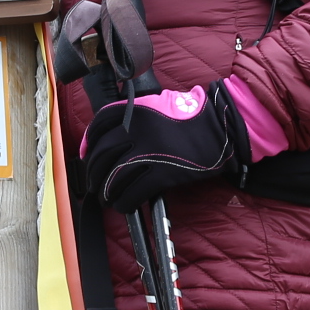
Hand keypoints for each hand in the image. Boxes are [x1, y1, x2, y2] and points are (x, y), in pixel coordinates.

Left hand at [82, 83, 249, 211]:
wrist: (222, 127)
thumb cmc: (194, 116)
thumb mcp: (160, 104)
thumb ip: (136, 116)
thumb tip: (114, 136)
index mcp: (135, 110)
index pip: (99, 126)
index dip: (88, 143)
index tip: (87, 155)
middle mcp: (137, 129)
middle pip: (102, 155)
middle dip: (94, 173)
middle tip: (94, 183)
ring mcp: (149, 152)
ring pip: (114, 177)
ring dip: (106, 191)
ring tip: (107, 198)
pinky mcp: (163, 173)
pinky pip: (133, 192)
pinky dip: (124, 202)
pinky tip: (124, 205)